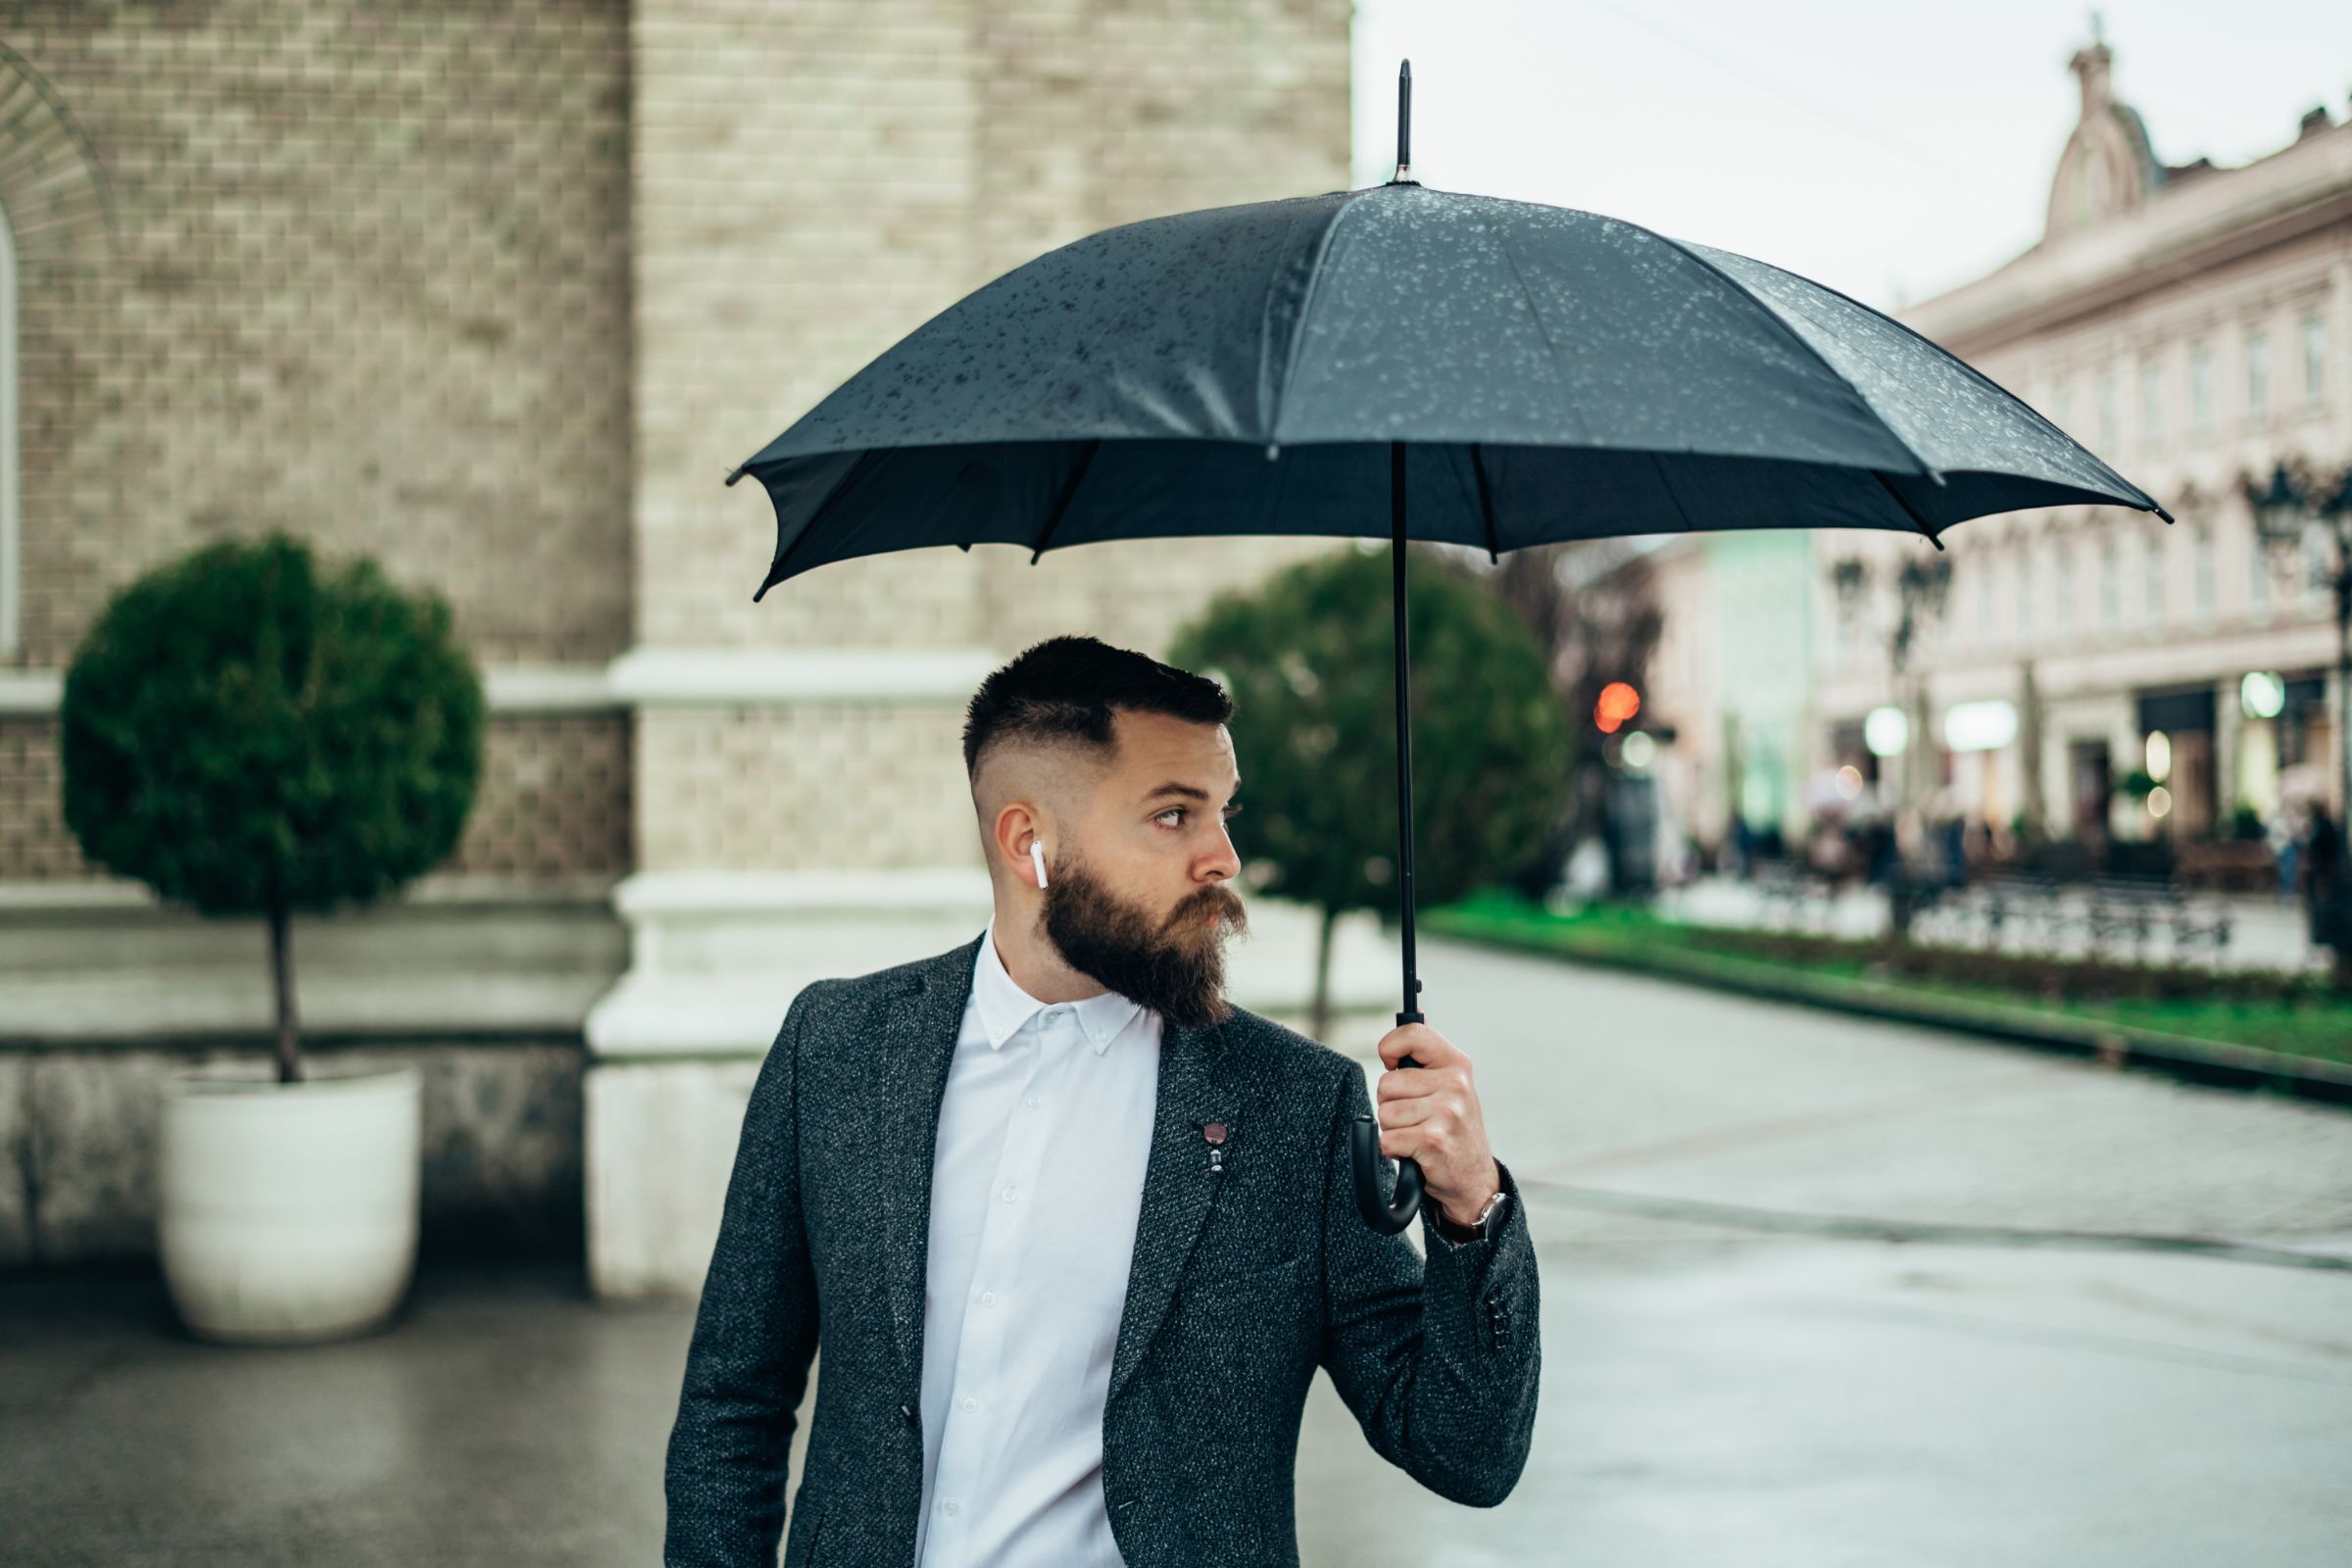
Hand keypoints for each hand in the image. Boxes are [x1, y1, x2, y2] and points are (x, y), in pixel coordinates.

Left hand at [1373, 1021, 1499, 1228]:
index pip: (1412, 1033)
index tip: (1392, 1064)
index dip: (1390, 1048)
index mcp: (1456, 1063)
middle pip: (1386, 1083)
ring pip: (1384, 1113)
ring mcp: (1447, 1111)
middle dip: (1391, 1104)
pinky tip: (1417, 1152)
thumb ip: (1428, 1055)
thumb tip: (1415, 1011)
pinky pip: (1388, 1140)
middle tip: (1417, 1118)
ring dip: (1394, 1130)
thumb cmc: (1454, 1129)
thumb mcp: (1450, 1086)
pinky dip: (1395, 1151)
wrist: (1474, 1179)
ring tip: (1419, 1134)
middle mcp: (1454, 1083)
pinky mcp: (1435, 1140)